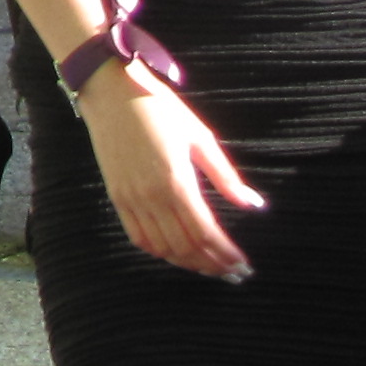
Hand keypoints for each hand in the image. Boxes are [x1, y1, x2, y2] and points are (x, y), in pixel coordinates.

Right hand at [75, 67, 264, 277]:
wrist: (112, 92)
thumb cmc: (161, 109)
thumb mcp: (200, 137)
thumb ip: (226, 176)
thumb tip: (253, 204)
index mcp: (177, 182)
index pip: (205, 233)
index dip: (226, 254)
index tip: (243, 265)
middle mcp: (152, 196)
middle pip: (185, 247)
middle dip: (211, 265)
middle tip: (232, 273)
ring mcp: (131, 199)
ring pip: (162, 248)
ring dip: (188, 263)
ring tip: (209, 267)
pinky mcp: (117, 196)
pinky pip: (138, 237)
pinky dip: (159, 251)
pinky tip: (175, 253)